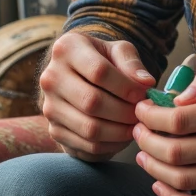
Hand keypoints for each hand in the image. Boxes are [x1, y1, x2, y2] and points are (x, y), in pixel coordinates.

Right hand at [39, 31, 153, 161]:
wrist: (77, 78)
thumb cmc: (103, 61)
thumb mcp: (117, 52)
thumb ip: (132, 63)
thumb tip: (146, 83)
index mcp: (66, 49)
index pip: (99, 71)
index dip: (126, 87)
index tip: (143, 94)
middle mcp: (51, 78)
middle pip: (92, 102)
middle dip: (125, 111)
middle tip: (142, 113)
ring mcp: (49, 107)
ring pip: (90, 128)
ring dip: (120, 131)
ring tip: (136, 125)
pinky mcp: (55, 131)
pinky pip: (88, 145)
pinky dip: (112, 145)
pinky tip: (123, 136)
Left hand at [132, 54, 195, 195]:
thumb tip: (180, 98)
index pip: (176, 120)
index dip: (149, 116)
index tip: (141, 109)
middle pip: (173, 151)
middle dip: (145, 141)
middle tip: (138, 130)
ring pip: (180, 179)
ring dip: (152, 168)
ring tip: (142, 153)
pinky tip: (157, 184)